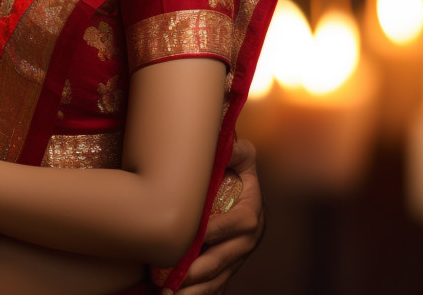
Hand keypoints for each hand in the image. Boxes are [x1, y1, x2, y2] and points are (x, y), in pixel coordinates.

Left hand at [168, 137, 264, 294]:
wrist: (238, 185)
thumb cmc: (234, 168)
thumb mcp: (241, 156)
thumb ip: (236, 151)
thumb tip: (228, 143)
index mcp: (252, 210)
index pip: (240, 223)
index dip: (218, 230)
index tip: (196, 236)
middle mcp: (248, 237)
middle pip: (227, 257)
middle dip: (203, 269)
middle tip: (176, 277)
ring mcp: (237, 255)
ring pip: (219, 277)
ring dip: (197, 289)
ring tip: (171, 294)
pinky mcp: (228, 266)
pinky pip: (215, 284)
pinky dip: (199, 293)